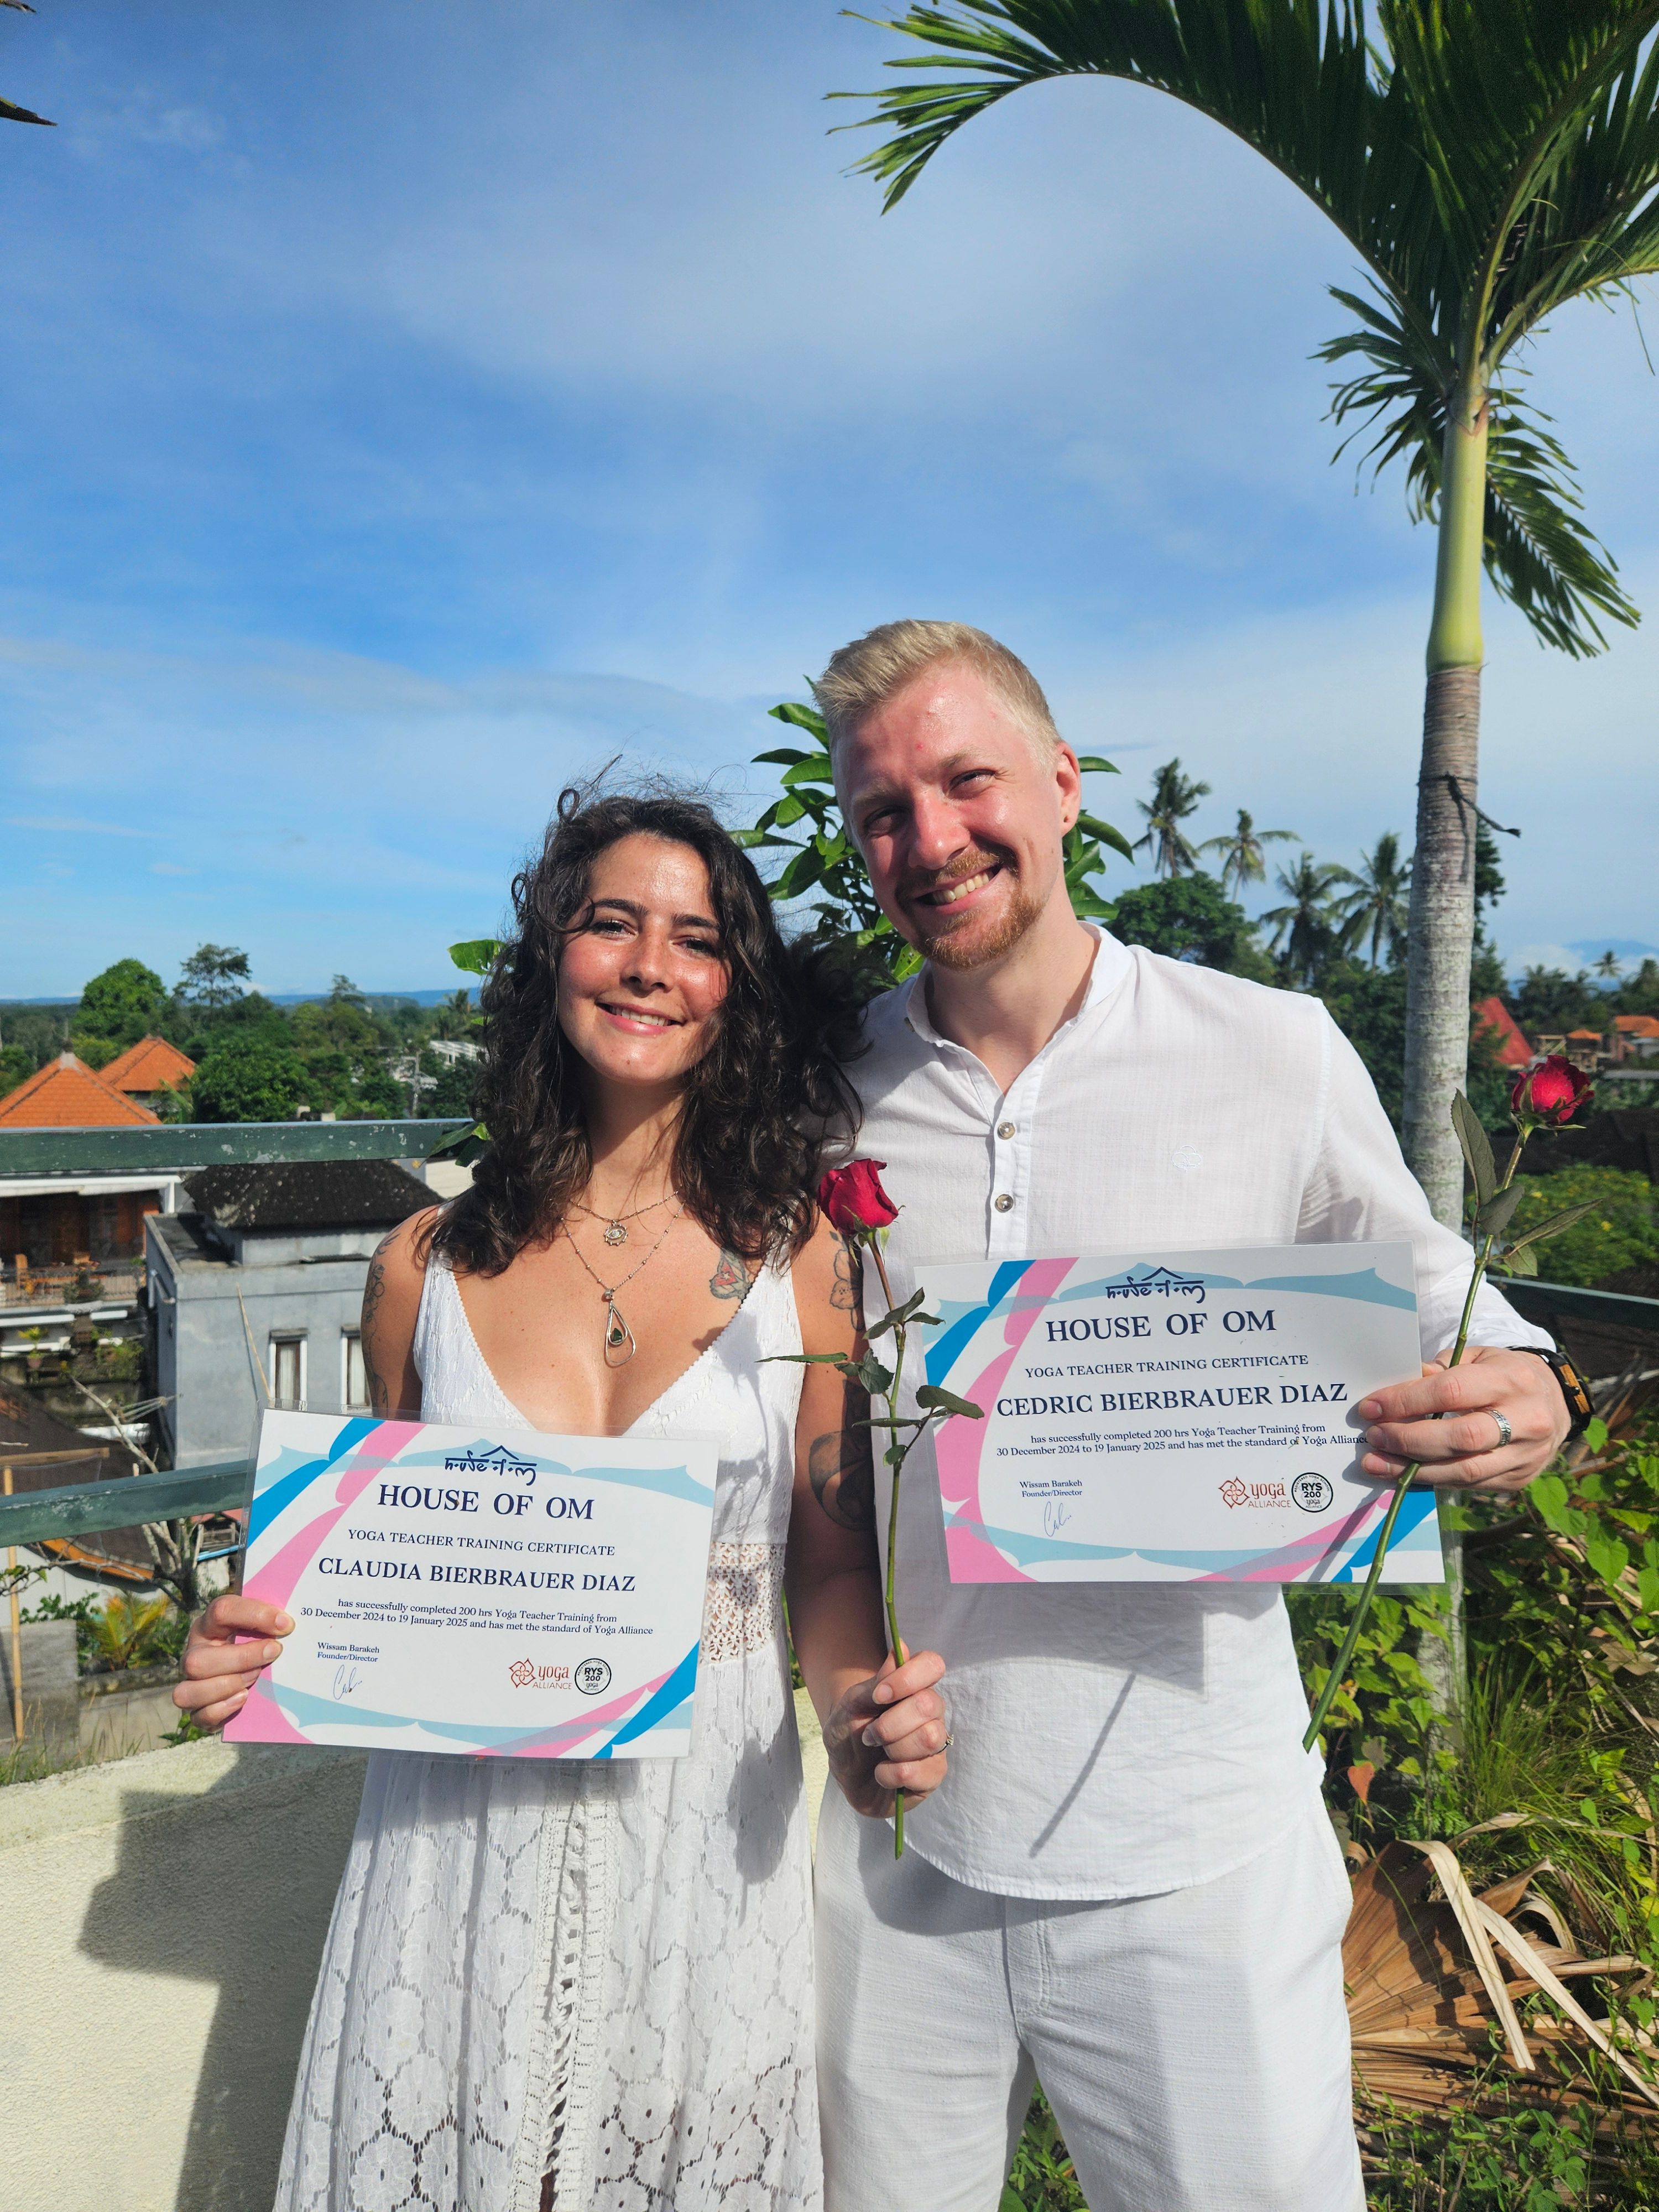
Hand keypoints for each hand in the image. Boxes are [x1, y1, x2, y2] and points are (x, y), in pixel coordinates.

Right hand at [173, 1595, 292, 1729]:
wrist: (243, 1669)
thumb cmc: (253, 1641)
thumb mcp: (257, 1626)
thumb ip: (269, 1621)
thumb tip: (287, 1624)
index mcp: (208, 1626)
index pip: (222, 1611)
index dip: (255, 1615)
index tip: (286, 1624)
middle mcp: (193, 1653)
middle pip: (198, 1660)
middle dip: (241, 1658)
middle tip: (273, 1653)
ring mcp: (189, 1683)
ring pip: (189, 1692)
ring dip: (227, 1686)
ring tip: (255, 1678)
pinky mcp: (196, 1710)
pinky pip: (199, 1716)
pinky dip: (222, 1709)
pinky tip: (243, 1698)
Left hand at [822, 1647, 948, 1818]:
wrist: (844, 1775)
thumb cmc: (850, 1734)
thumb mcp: (852, 1706)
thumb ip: (877, 1681)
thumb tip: (901, 1647)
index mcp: (914, 1687)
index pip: (932, 1665)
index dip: (908, 1678)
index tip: (879, 1695)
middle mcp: (931, 1712)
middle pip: (928, 1704)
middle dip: (889, 1724)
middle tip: (869, 1735)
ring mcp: (937, 1743)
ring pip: (928, 1738)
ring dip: (892, 1749)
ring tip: (878, 1754)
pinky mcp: (934, 1774)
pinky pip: (923, 1772)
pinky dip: (892, 1775)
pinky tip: (883, 1774)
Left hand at [1357, 1346, 1569, 1496]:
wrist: (1554, 1401)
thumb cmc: (1503, 1374)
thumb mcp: (1478, 1357)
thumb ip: (1441, 1369)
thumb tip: (1399, 1387)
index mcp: (1511, 1380)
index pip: (1451, 1391)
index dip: (1407, 1401)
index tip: (1371, 1407)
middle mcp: (1525, 1420)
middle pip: (1460, 1437)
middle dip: (1408, 1439)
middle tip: (1374, 1436)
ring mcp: (1526, 1455)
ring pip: (1464, 1470)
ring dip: (1413, 1469)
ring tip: (1376, 1462)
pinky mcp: (1518, 1479)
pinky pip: (1469, 1484)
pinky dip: (1432, 1479)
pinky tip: (1404, 1473)